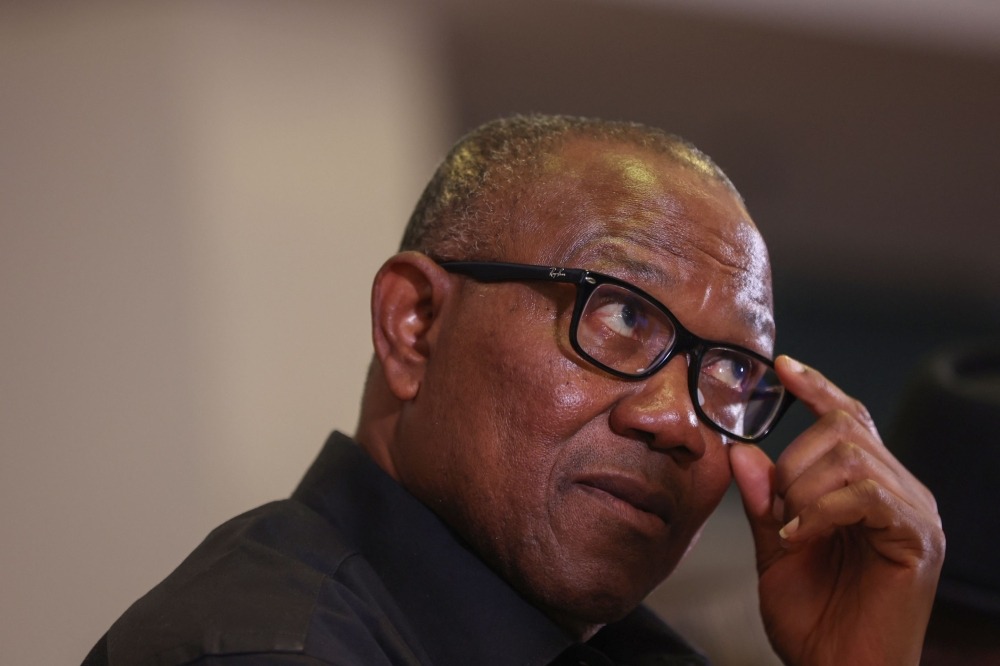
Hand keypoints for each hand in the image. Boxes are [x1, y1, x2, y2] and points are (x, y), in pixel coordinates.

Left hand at [730, 356, 944, 665]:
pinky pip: (865, 493)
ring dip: (803, 489)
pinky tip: (801, 537)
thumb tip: (743, 450)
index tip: (783, 368)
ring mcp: (915, 513)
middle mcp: (901, 492)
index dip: (817, 389)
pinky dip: (821, 510)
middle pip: (844, 428)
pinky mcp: (918, 537)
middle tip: (778, 512)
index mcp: (871, 489)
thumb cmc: (815, 622)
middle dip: (793, 462)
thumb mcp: (775, 551)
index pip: (849, 418)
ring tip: (792, 531)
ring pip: (851, 455)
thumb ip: (763, 501)